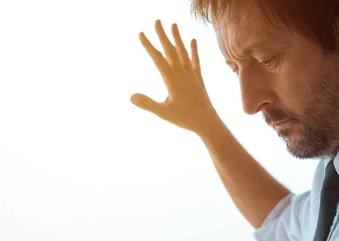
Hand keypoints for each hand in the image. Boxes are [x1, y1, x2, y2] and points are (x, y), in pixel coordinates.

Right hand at [132, 20, 219, 135]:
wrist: (207, 122)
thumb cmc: (185, 118)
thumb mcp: (163, 113)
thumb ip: (147, 104)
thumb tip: (131, 97)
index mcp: (171, 79)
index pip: (157, 58)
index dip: (148, 45)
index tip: (141, 33)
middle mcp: (182, 73)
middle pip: (170, 49)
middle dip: (163, 34)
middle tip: (157, 20)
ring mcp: (191, 74)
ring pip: (183, 52)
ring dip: (177, 38)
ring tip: (174, 24)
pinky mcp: (198, 78)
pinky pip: (195, 60)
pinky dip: (194, 50)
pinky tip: (193, 40)